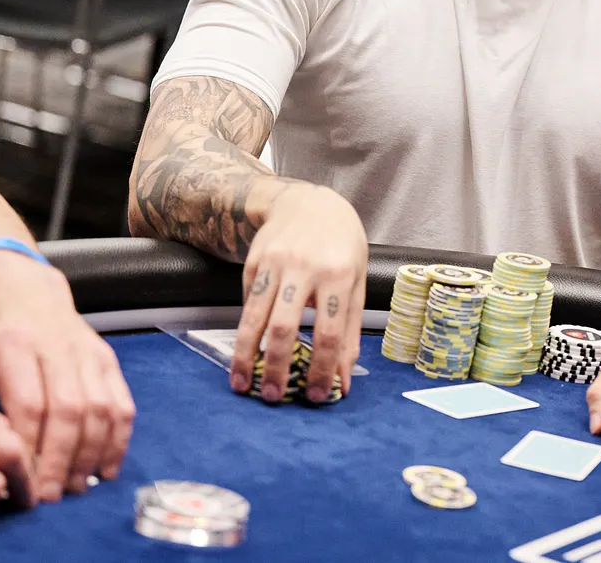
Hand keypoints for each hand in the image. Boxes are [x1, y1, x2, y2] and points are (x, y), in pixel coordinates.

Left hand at [0, 251, 135, 502]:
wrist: (26, 290)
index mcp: (13, 345)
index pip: (28, 403)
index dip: (28, 447)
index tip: (20, 483)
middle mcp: (56, 346)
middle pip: (68, 410)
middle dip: (60, 459)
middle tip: (49, 497)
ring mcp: (88, 352)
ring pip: (100, 409)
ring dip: (90, 454)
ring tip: (74, 487)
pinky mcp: (108, 360)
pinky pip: (122, 403)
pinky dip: (118, 439)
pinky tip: (105, 468)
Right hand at [232, 188, 365, 404]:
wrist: (308, 202)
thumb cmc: (340, 246)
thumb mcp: (357, 282)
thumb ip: (350, 332)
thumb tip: (343, 380)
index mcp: (339, 274)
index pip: (329, 332)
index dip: (323, 368)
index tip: (318, 396)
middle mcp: (304, 268)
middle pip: (284, 326)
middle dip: (277, 367)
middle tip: (274, 397)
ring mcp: (274, 263)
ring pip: (255, 317)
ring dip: (246, 356)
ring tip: (243, 385)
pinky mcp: (253, 263)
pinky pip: (247, 303)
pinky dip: (246, 331)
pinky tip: (246, 351)